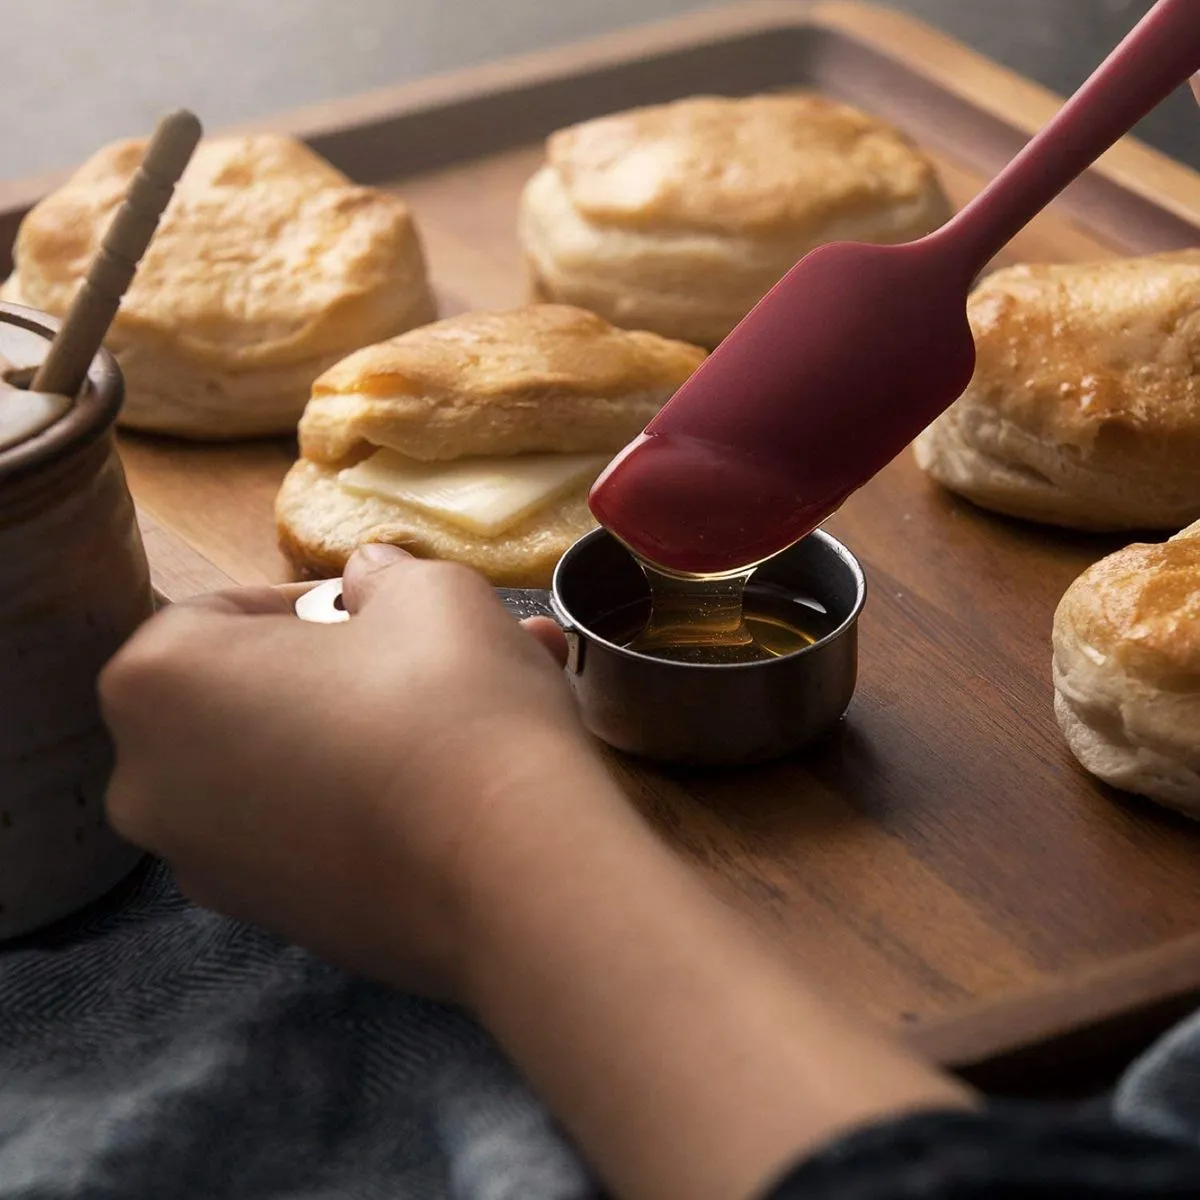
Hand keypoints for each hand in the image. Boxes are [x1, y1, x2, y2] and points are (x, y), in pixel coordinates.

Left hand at [100, 543, 618, 998]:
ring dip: (385, 731)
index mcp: (157, 683)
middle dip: (360, 670)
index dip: (322, 600)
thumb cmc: (451, 703)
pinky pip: (325, 832)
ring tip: (489, 707)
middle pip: (265, 697)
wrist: (514, 873)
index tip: (392, 609)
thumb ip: (383, 574)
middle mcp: (154, 787)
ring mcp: (212, 868)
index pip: (230, 612)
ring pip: (304, 766)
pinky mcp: (281, 924)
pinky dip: (383, 798)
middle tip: (443, 654)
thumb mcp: (428, 591)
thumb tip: (371, 583)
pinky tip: (468, 777)